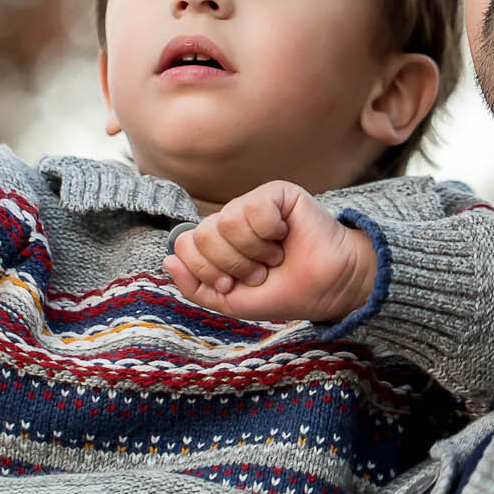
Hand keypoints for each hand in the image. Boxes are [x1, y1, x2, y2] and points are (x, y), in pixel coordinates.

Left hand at [162, 181, 378, 323]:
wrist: (326, 289)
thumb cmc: (281, 292)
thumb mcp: (229, 300)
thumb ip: (194, 287)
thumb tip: (168, 261)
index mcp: (215, 242)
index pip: (183, 246)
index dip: (206, 271)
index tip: (233, 284)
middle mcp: (229, 219)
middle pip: (201, 235)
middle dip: (230, 265)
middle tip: (258, 272)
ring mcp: (252, 204)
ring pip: (226, 222)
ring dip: (252, 252)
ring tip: (273, 257)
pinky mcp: (277, 193)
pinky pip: (254, 207)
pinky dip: (269, 232)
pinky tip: (284, 236)